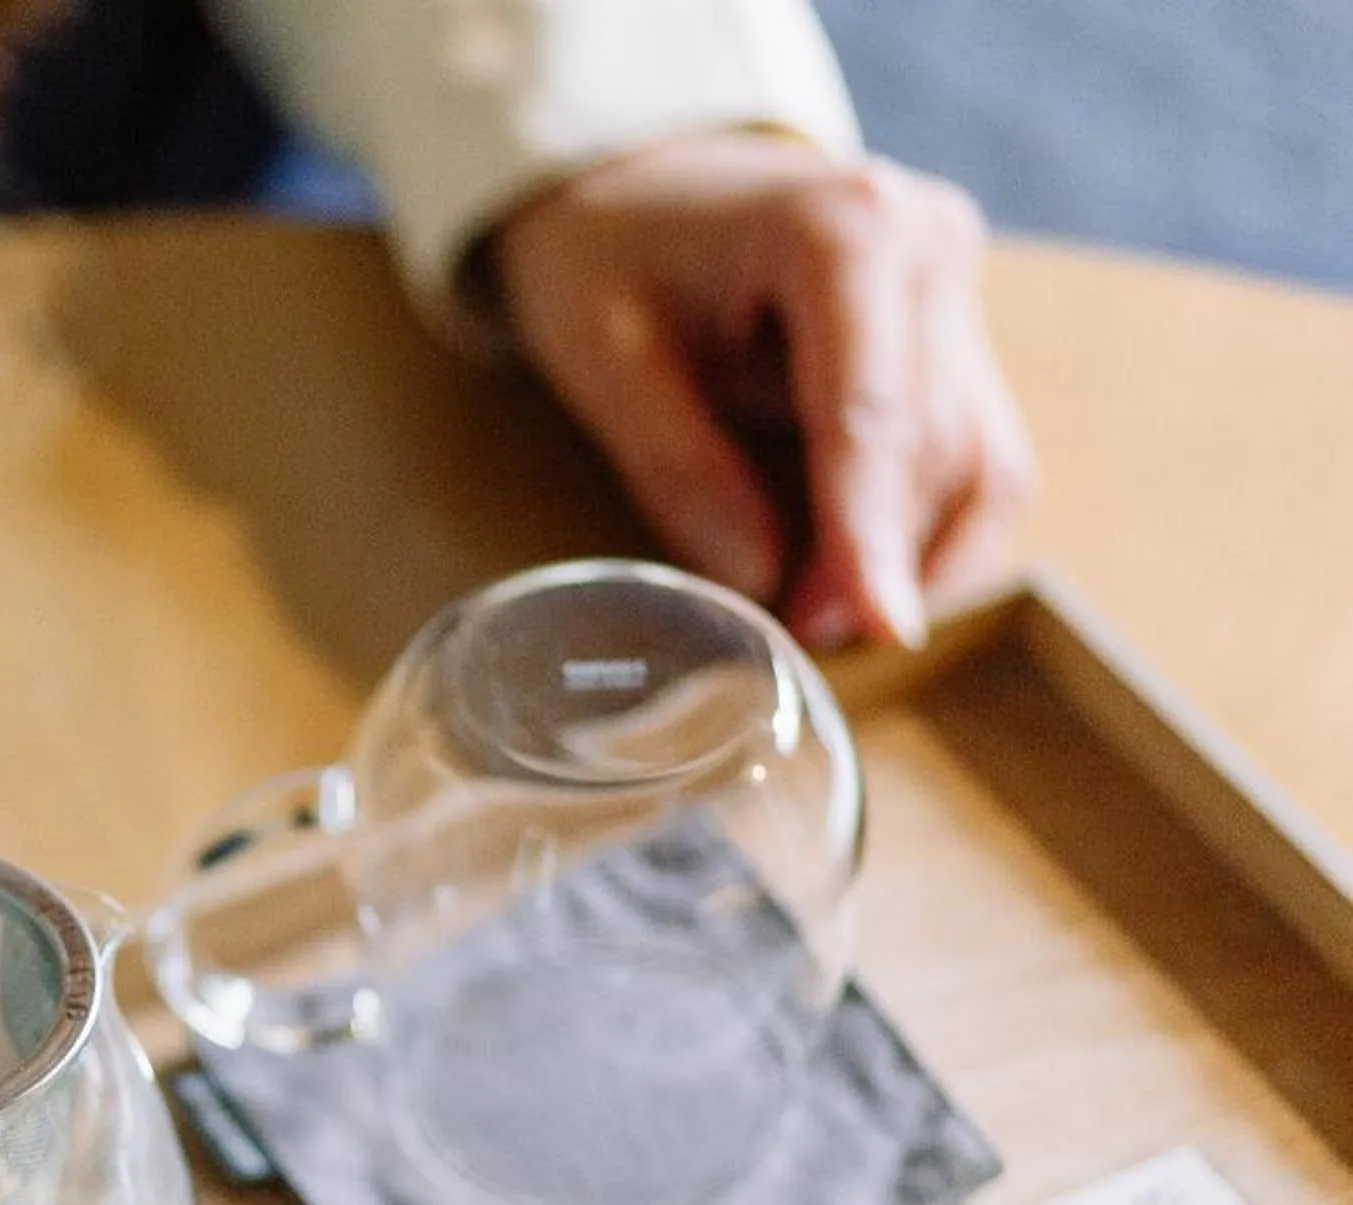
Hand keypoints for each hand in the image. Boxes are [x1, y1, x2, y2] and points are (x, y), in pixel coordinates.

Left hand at [492, 131, 1036, 648]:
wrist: (643, 184)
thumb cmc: (610, 258)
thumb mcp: (605, 360)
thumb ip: (680, 468)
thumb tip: (761, 579)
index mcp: (844, 230)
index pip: (871, 415)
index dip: (871, 534)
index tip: (880, 626)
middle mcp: (929, 243)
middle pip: (938, 445)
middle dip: (878, 561)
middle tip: (797, 638)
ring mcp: (957, 282)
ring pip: (982, 459)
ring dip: (918, 559)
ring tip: (822, 617)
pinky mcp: (958, 327)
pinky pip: (976, 451)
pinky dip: (928, 528)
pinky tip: (860, 575)